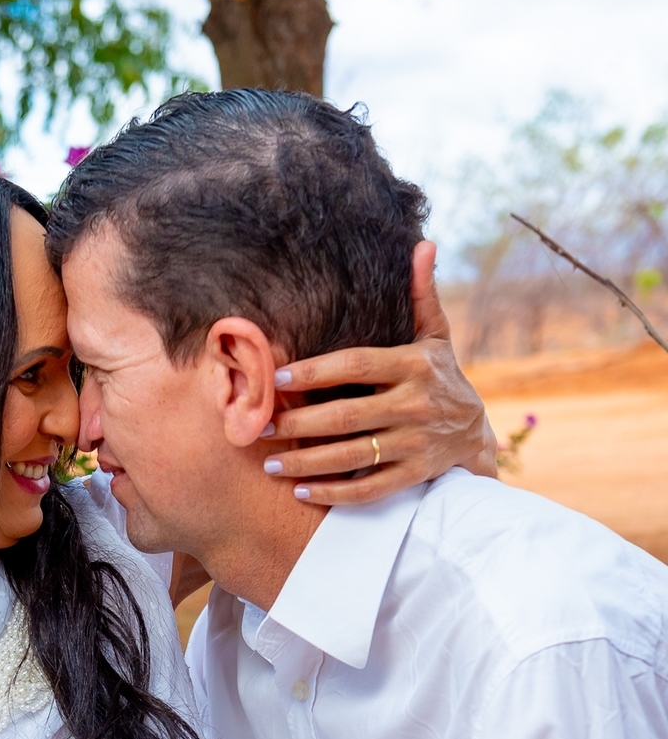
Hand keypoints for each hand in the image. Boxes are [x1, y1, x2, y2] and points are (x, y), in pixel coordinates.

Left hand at [263, 240, 498, 504]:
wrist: (476, 434)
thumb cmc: (442, 378)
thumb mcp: (437, 336)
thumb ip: (421, 295)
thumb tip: (423, 244)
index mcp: (414, 365)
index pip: (355, 366)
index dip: (315, 372)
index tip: (277, 379)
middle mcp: (415, 404)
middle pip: (346, 415)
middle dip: (299, 424)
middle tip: (261, 427)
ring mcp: (415, 443)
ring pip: (352, 456)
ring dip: (307, 462)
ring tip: (270, 463)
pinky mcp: (414, 474)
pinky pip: (368, 489)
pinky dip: (333, 494)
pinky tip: (300, 490)